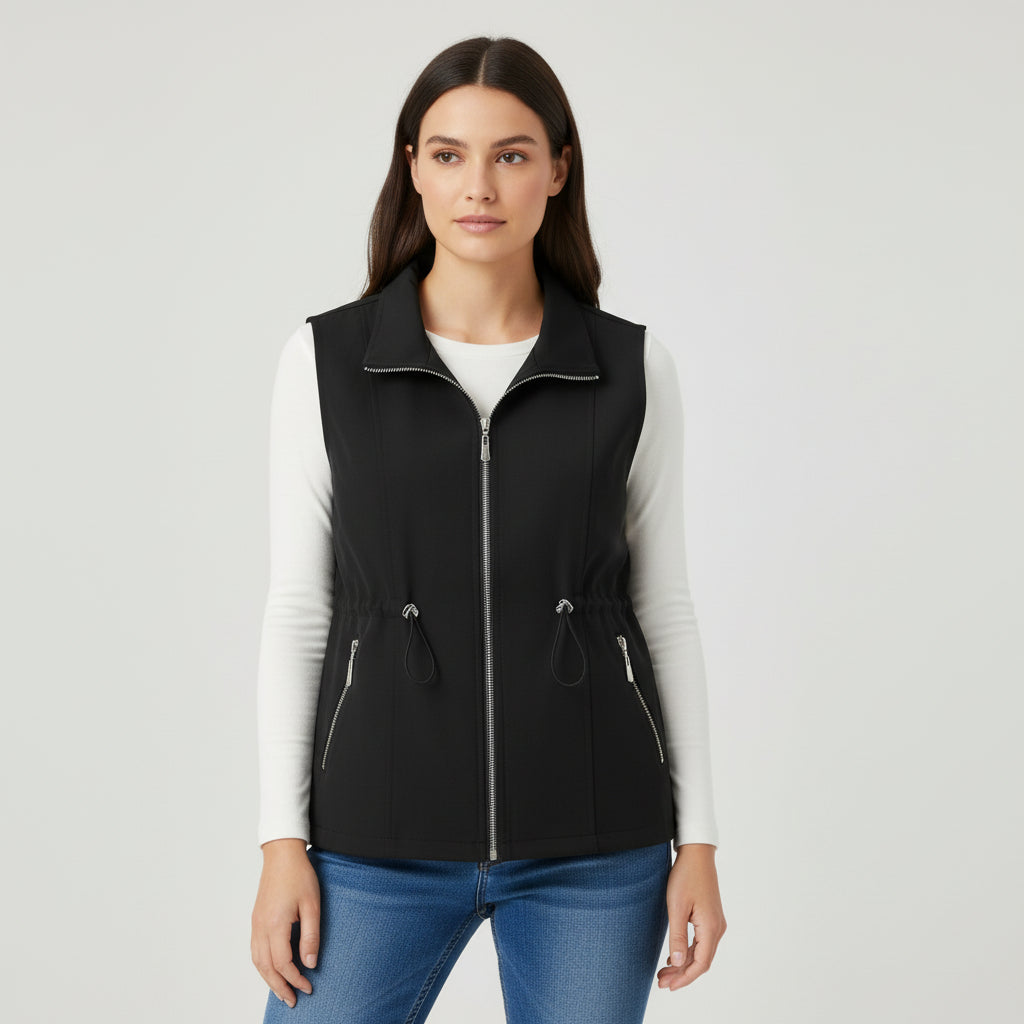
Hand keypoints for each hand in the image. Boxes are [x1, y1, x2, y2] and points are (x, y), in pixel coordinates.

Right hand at [251, 839, 320, 1007]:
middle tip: (292, 1000)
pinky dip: (262, 965)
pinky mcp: (256, 919)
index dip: (295, 979)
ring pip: (257, 961)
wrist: (281, 854)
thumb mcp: (312, 905)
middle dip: (279, 987)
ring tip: (281, 991)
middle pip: (266, 967)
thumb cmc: (299, 875)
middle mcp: (260, 927)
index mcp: (275, 925)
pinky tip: (271, 969)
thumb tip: (310, 964)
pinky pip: (255, 950)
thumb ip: (311, 936)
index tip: (308, 987)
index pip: (283, 963)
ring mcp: (255, 923)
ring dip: (268, 979)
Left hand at [657, 843, 725, 990]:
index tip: (668, 986)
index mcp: (711, 928)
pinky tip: (674, 957)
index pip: (700, 964)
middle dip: (682, 974)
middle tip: (661, 982)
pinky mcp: (710, 917)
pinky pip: (701, 942)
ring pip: (701, 952)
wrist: (697, 854)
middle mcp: (717, 928)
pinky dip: (688, 952)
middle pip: (701, 961)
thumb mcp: (677, 907)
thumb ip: (677, 937)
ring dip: (684, 964)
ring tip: (664, 972)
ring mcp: (715, 922)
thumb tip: (678, 963)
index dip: (685, 978)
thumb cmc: (686, 876)